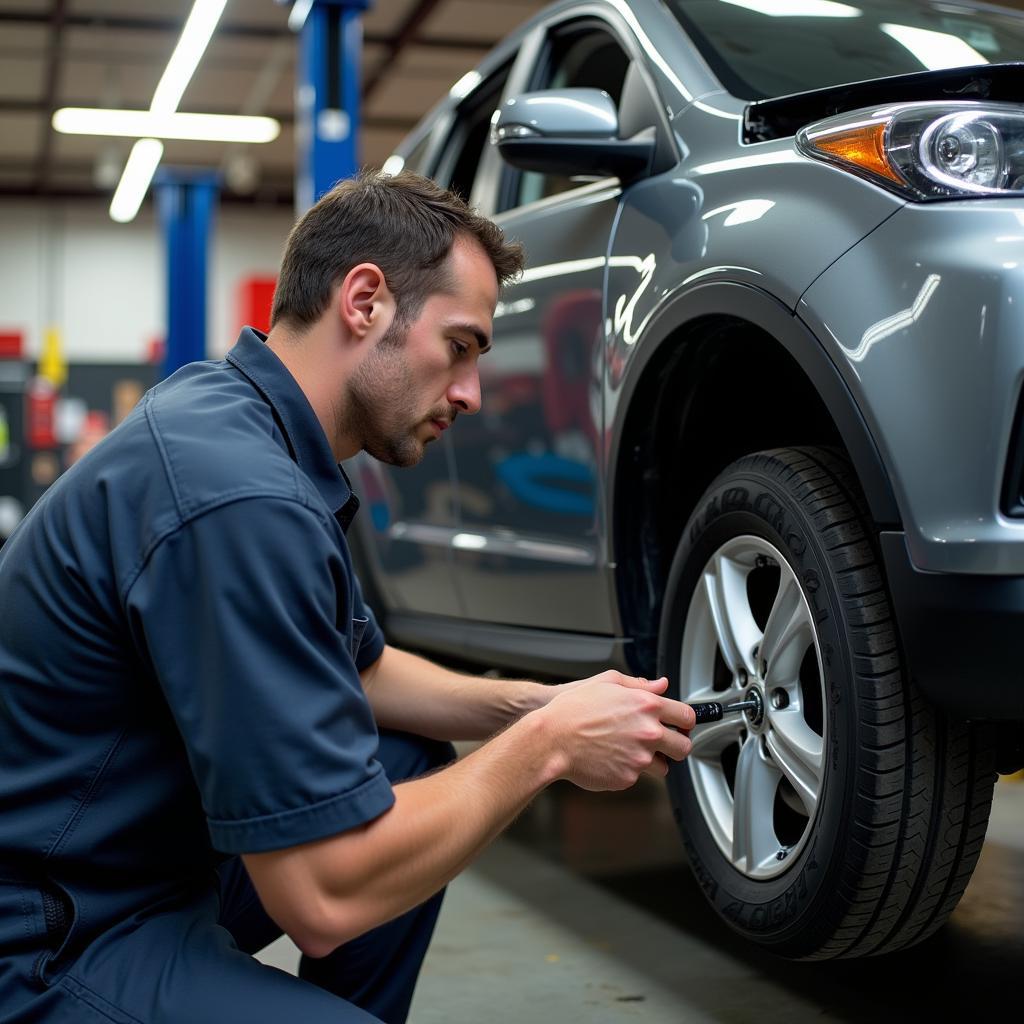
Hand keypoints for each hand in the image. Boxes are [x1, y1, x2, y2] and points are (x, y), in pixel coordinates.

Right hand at [537, 671, 694, 791]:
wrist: (551, 738)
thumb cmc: (574, 708)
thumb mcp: (606, 682)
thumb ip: (639, 684)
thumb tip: (661, 685)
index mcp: (646, 706)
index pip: (687, 717)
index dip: (685, 722)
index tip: (680, 725)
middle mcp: (648, 733)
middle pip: (684, 747)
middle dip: (675, 746)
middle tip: (663, 744)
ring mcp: (639, 758)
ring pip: (663, 767)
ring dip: (652, 761)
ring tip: (628, 750)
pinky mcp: (627, 778)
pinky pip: (637, 777)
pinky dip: (627, 770)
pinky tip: (610, 758)